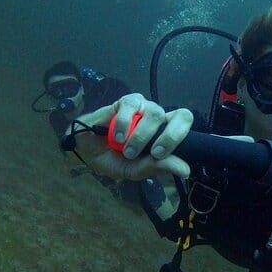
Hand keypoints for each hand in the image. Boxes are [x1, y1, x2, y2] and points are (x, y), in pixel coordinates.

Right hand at [73, 93, 192, 179]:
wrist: (85, 149)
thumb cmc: (113, 158)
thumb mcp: (135, 169)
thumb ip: (159, 167)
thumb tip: (186, 171)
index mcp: (164, 135)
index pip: (186, 128)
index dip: (182, 138)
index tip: (164, 157)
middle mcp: (159, 119)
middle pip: (182, 115)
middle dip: (171, 137)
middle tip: (155, 153)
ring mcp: (144, 108)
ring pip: (156, 114)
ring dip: (141, 136)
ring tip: (127, 150)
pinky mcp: (127, 101)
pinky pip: (132, 107)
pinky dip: (125, 124)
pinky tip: (116, 136)